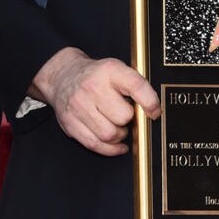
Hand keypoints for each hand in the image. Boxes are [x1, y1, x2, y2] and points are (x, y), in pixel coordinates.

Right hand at [30, 47, 160, 155]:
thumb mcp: (117, 70)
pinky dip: (110, 149)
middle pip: (123, 116)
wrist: (63, 76)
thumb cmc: (96, 76)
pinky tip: (116, 144)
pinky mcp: (70, 123)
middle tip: (126, 115)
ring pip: (109, 134)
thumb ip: (135, 86)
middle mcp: (92, 87)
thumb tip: (153, 110)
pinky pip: (95, 144)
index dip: (150, 102)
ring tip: (117, 126)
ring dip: (119, 135)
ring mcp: (79, 106)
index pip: (136, 86)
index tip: (154, 112)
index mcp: (110, 70)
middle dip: (129, 120)